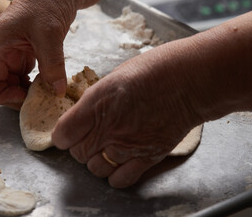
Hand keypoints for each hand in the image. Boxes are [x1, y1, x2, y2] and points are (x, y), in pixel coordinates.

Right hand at [0, 0, 76, 109]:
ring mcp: (16, 51)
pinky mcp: (29, 51)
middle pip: (0, 82)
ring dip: (27, 90)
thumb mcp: (49, 33)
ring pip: (14, 79)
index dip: (0, 93)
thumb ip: (52, 64)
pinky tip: (49, 83)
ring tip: (45, 94)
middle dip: (16, 95)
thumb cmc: (45, 0)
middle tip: (37, 100)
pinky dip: (36, 82)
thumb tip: (57, 90)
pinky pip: (27, 73)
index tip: (22, 97)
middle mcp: (4, 50)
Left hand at [52, 43, 202, 187]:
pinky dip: (115, 174)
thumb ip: (94, 101)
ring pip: (95, 169)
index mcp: (96, 104)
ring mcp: (127, 147)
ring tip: (107, 147)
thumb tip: (83, 115)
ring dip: (97, 160)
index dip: (64, 134)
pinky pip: (119, 180)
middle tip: (92, 136)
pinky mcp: (146, 158)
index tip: (69, 132)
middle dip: (80, 146)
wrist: (188, 82)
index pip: (63, 134)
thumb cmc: (154, 71)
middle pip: (78, 154)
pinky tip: (120, 161)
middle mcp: (109, 129)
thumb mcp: (114, 78)